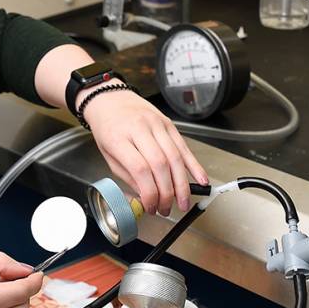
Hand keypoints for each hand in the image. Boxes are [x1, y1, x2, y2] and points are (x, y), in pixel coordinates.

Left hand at [80, 89, 208, 215]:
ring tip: (183, 202)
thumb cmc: (107, 128)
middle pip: (161, 164)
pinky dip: (194, 165)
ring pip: (175, 157)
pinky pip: (184, 146)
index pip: (140, 169)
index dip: (150, 192)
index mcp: (119, 138)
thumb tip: (147, 197)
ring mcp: (156, 124)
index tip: (151, 207)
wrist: (110, 99)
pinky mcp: (169, 124)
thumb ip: (128, 176)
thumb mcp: (108, 155)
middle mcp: (140, 129)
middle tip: (167, 208)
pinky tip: (201, 179)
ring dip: (182, 184)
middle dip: (168, 192)